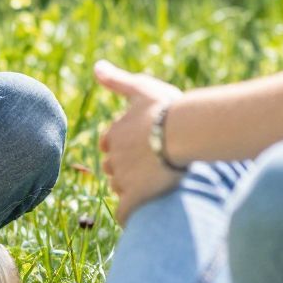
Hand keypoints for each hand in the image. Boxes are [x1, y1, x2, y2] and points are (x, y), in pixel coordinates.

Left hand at [94, 60, 183, 224]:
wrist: (186, 132)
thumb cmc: (167, 109)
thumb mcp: (141, 88)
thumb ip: (117, 80)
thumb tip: (96, 67)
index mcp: (114, 134)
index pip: (109, 145)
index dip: (122, 147)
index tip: (141, 146)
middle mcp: (113, 158)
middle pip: (113, 169)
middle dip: (125, 169)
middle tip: (151, 166)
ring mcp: (123, 179)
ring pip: (120, 189)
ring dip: (131, 189)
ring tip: (156, 184)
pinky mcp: (135, 198)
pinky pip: (125, 213)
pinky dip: (129, 216)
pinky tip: (140, 215)